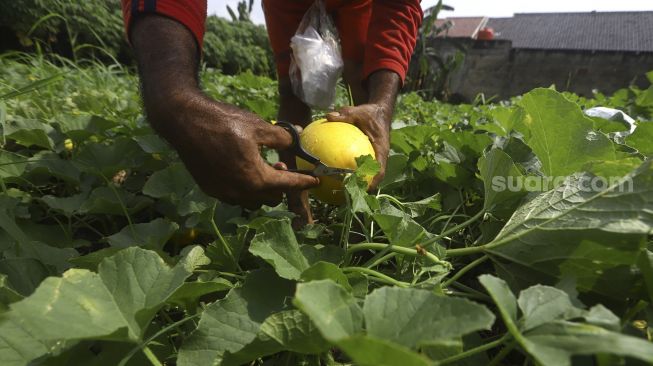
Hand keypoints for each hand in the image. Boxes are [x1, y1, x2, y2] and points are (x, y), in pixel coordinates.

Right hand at [163, 95, 318, 208]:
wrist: (184, 121)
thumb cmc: (223, 122)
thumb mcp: (258, 126)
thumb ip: (282, 137)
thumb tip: (297, 139)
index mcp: (255, 178)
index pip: (287, 185)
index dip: (304, 182)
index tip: (315, 181)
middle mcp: (240, 192)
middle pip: (271, 198)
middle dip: (281, 185)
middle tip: (282, 167)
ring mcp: (223, 193)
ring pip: (252, 201)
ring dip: (262, 190)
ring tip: (262, 169)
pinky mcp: (210, 189)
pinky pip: (235, 196)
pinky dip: (245, 188)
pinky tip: (243, 170)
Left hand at [326, 104, 390, 188]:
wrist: (379, 111)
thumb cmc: (370, 113)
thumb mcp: (358, 112)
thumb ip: (345, 115)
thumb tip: (328, 116)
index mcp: (380, 148)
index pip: (379, 168)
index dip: (374, 180)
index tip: (364, 188)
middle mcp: (379, 156)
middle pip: (374, 176)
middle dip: (364, 187)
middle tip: (350, 194)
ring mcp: (375, 157)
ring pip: (368, 174)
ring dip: (358, 183)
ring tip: (342, 192)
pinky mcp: (369, 156)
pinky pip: (361, 166)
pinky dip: (351, 172)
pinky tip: (335, 175)